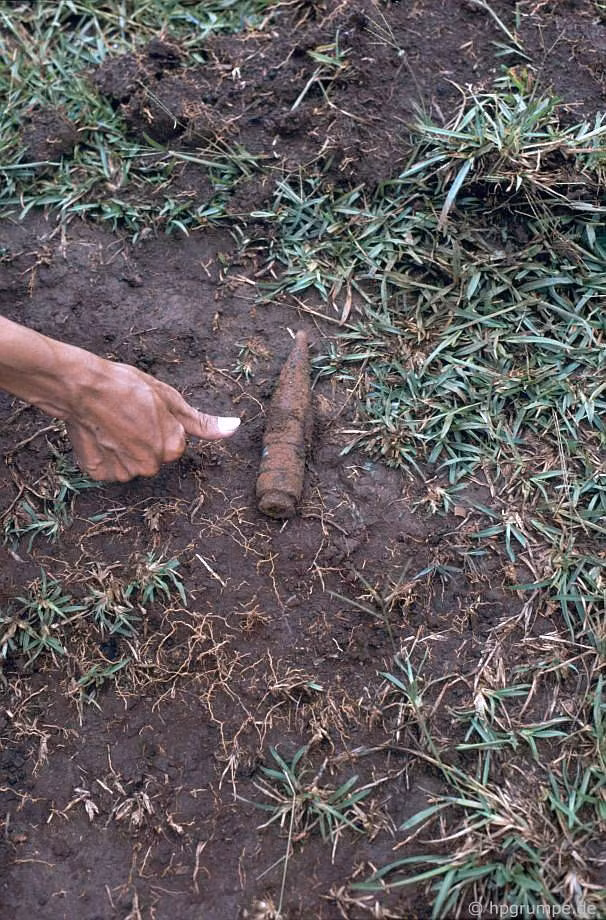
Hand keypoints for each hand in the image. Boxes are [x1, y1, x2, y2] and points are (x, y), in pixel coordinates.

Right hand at [64, 360, 239, 481]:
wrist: (82, 387)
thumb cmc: (126, 387)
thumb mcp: (170, 399)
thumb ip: (202, 422)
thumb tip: (234, 428)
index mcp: (173, 447)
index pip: (172, 443)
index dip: (159, 426)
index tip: (145, 412)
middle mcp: (152, 465)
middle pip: (152, 456)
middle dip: (142, 440)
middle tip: (127, 417)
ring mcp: (125, 472)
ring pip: (129, 464)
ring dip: (121, 449)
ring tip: (111, 424)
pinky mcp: (101, 474)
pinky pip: (108, 469)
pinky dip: (103, 456)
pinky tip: (99, 435)